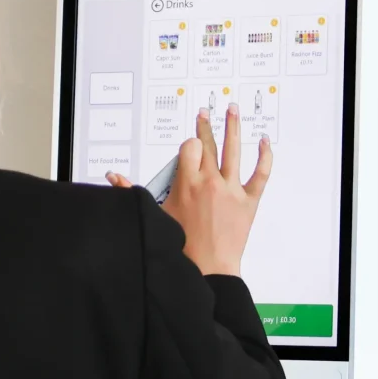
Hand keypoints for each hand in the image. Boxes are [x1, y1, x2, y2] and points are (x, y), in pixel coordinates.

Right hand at [106, 104, 271, 276]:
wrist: (208, 268)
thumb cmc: (182, 244)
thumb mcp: (156, 214)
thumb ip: (133, 190)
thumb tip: (113, 177)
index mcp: (187, 183)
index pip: (189, 148)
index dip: (189, 145)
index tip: (189, 148)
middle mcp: (209, 182)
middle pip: (208, 144)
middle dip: (205, 125)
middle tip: (205, 113)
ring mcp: (231, 189)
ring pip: (233, 150)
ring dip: (233, 126)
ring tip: (232, 110)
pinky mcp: (249, 201)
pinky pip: (260, 173)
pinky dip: (264, 156)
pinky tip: (263, 141)